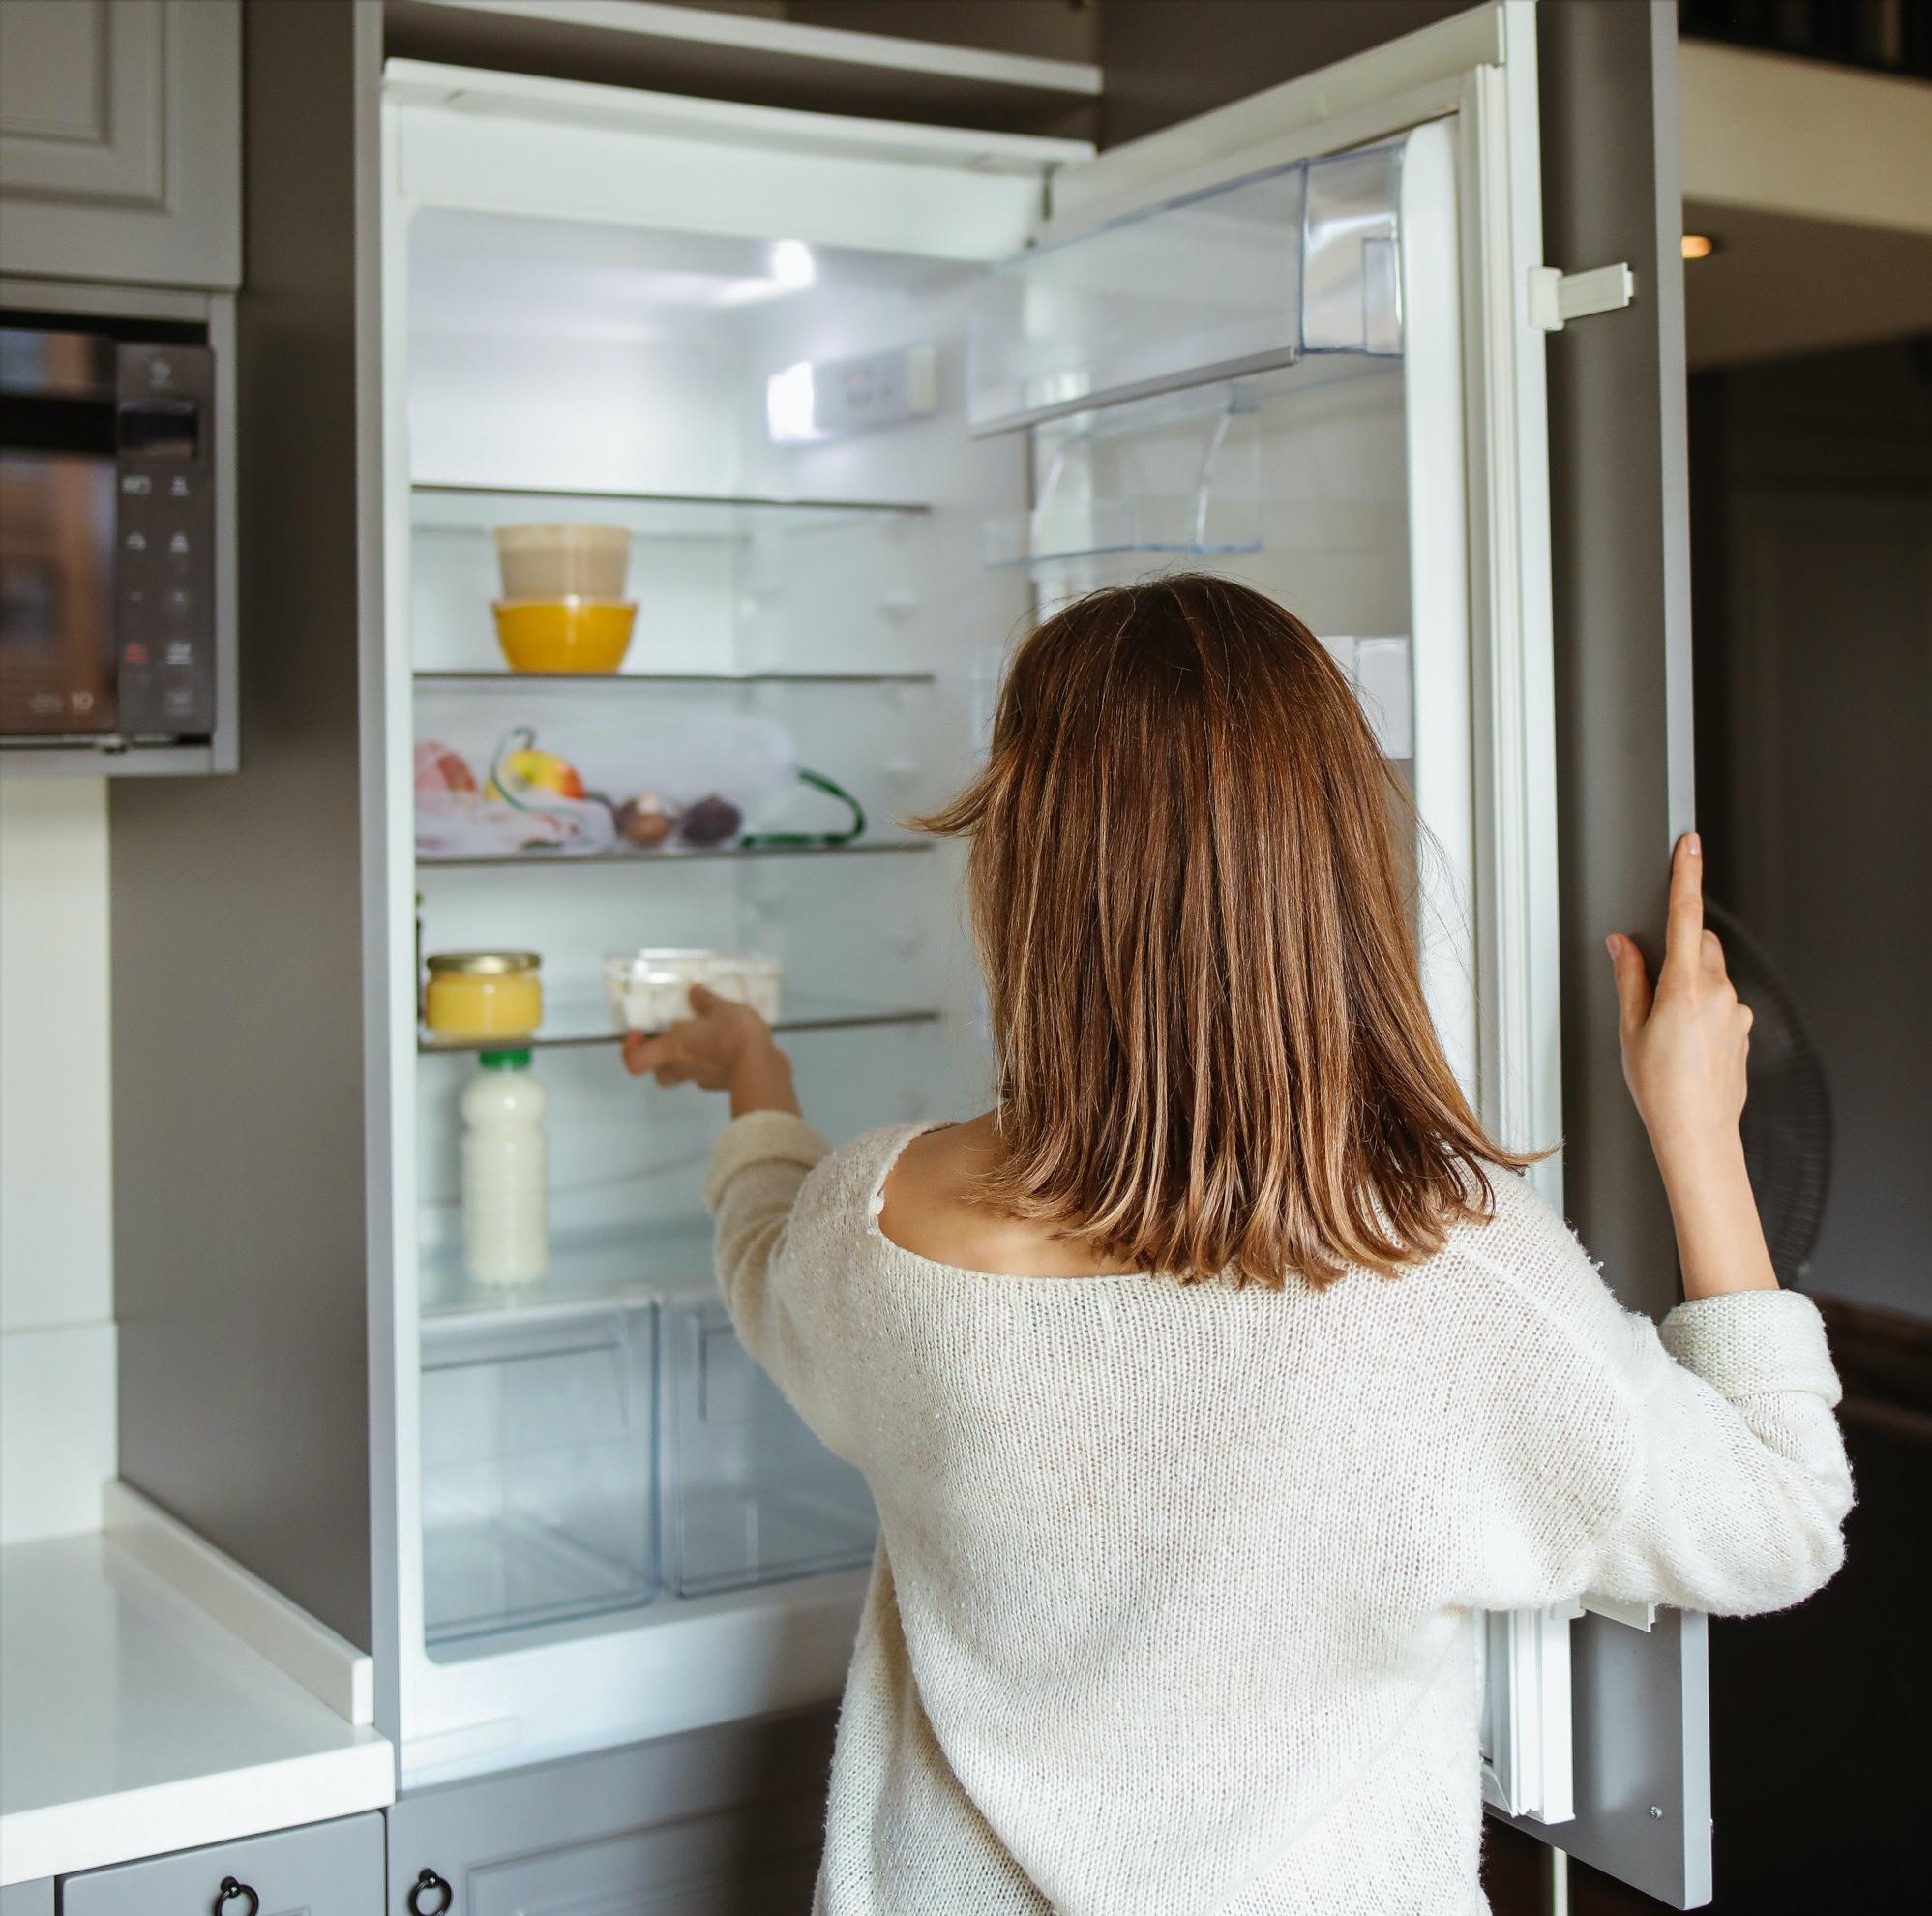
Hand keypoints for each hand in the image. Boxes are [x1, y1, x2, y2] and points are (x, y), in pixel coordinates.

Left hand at [621, 983, 799, 1117]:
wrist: (761, 1068)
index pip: (635, 1061)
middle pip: (659, 1073)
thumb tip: (693, 992)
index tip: (640, 1034)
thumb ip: (705, 1000)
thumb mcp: (721, 1007)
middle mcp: (682, 1067)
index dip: (631, 1050)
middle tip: (673, 1040)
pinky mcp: (722, 1085)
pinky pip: (710, 1075)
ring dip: (688, 1061)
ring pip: (684, 1075)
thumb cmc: (732, 1035)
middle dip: (661, 1059)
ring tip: (705, 1040)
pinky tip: (728, 1049)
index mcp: (673, 1048)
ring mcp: (702, 1079)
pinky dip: (713, 1064)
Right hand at [1607, 833, 1752, 1163]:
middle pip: (1703, 943)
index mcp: (1684, 987)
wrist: (1698, 1132)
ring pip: (1713, 974)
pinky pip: (1723, 1003)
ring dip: (1692, 984)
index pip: (1685, 915)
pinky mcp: (1745, 1029)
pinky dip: (1704, 1010)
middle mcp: (1719, 992)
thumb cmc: (1661, 1090)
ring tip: (1668, 1029)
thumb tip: (1624, 946)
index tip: (1690, 845)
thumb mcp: (1630, 1030)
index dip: (1687, 874)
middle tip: (1653, 985)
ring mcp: (1736, 1011)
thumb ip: (1629, 979)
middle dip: (1681, 948)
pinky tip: (1687, 1044)